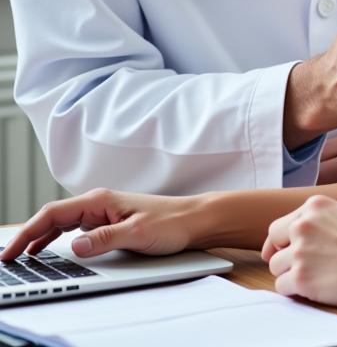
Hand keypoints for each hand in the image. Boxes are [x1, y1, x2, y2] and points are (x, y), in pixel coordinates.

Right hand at [0, 189, 198, 260]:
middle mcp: (99, 203)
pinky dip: (55, 238)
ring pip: (61, 222)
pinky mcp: (109, 222)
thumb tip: (75, 246)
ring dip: (39, 237)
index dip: (27, 231)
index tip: (10, 251)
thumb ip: (105, 239)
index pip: (53, 213)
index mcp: (100, 200)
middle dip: (27, 235)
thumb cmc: (172, 222)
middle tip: (7, 258)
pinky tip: (47, 250)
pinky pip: (73, 229)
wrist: (195, 219)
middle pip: (52, 217)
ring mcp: (103, 212)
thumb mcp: (137, 233)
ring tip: (20, 256)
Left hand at [262, 195, 336, 307]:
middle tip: (299, 265)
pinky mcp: (301, 278)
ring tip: (317, 276)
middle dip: (282, 255)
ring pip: (276, 267)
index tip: (285, 251)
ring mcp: (300, 251)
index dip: (282, 241)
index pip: (281, 224)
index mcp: (314, 205)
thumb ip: (318, 221)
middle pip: (273, 243)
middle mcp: (303, 224)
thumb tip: (291, 239)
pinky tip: (316, 287)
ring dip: (291, 274)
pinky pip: (282, 287)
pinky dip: (295, 290)